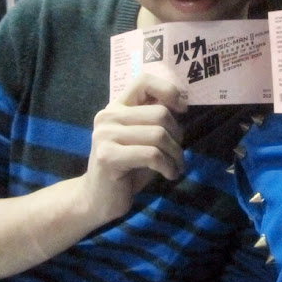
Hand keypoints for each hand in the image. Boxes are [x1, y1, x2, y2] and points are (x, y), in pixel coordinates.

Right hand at [79, 74, 187, 223]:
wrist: (98, 200)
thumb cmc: (128, 168)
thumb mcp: (144, 139)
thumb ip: (156, 120)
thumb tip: (182, 104)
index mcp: (117, 107)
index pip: (144, 81)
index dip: (168, 90)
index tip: (182, 110)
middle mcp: (108, 116)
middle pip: (159, 113)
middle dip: (178, 135)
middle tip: (178, 154)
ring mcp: (105, 135)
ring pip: (158, 135)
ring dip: (176, 154)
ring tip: (176, 167)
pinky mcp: (107, 156)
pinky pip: (152, 155)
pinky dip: (168, 166)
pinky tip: (170, 175)